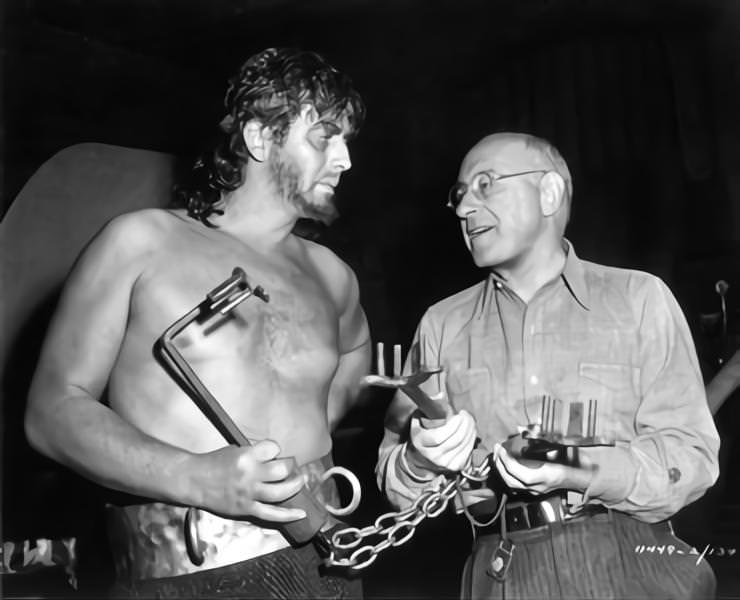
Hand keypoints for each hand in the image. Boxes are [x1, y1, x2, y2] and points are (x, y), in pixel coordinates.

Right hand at [187, 439, 307, 521]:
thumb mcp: (234, 450)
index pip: (273, 448)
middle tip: (290, 466)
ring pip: (281, 492)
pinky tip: (300, 513)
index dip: (276, 449)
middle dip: (290, 466)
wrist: (193, 480)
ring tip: (299, 481)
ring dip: (295, 486)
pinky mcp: (246, 509)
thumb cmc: (212, 463)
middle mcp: (249, 474)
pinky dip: (288, 514)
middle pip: (282, 469)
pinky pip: (271, 514)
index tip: (275, 452)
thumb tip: (273, 456)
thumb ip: (254, 453)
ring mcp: (248, 493)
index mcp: (246, 456)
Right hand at [407, 408, 476, 473]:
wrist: (421, 457)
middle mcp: (432, 455)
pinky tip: (470, 432)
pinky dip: (471, 440)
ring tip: (469, 421)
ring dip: (470, 430)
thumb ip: (429, 407)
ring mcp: (444, 463)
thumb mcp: (419, 419)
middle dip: (465, 424)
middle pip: (455, 440)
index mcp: (421, 442)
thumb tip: (441, 396)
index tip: (458, 415)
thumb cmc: (422, 434)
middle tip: (466, 415)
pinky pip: (468, 452)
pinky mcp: (454, 466)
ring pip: (464, 445)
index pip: (439, 436)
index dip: (453, 425)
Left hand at [493, 443, 594, 494]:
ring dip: (501, 470)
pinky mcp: (534, 491)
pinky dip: (507, 474)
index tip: (501, 447)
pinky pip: (515, 485)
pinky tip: (505, 463)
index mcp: (545, 476)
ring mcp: (536, 491)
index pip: (518, 472)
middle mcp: (539, 487)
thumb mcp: (559, 446)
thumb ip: (543, 438)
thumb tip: (528, 427)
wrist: (581, 476)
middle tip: (496, 449)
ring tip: (498, 455)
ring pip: (511, 484)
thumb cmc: (573, 460)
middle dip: (500, 464)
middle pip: (510, 480)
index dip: (506, 460)